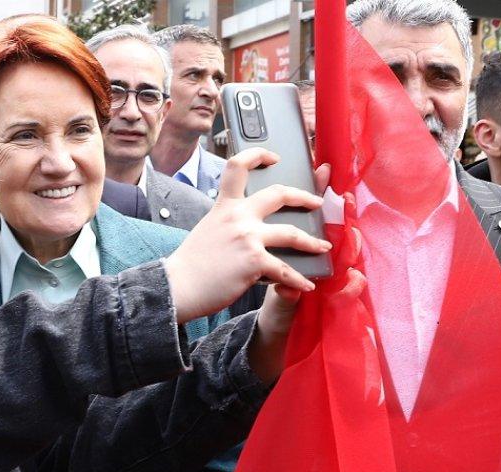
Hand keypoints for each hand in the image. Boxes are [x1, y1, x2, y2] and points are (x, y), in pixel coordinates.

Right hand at [162, 149, 330, 322]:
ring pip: (292, 233)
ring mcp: (248, 237)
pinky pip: (286, 270)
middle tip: (317, 203)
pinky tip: (307, 285)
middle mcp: (238, 216)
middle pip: (280, 194)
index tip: (274, 157)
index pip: (237, 166)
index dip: (258, 155)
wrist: (178, 287)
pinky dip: (299, 280)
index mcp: (224, 206)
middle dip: (305, 197)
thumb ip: (228, 222)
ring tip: (322, 246)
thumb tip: (248, 228)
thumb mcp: (207, 229)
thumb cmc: (192, 265)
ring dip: (312, 242)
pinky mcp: (255, 260)